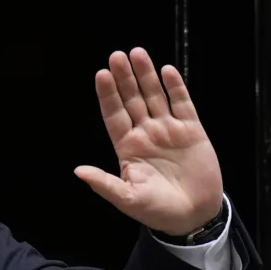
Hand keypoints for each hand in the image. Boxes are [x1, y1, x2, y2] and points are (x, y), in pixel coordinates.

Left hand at [74, 48, 222, 235]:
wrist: (192, 216)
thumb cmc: (156, 210)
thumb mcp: (127, 199)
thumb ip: (104, 184)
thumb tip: (78, 171)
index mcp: (127, 147)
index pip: (114, 115)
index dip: (108, 95)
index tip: (101, 75)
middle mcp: (145, 134)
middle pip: (132, 99)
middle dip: (125, 78)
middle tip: (117, 55)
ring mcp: (168, 130)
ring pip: (155, 96)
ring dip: (147, 75)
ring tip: (138, 53)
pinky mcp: (191, 131)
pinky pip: (182, 104)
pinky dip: (175, 88)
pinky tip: (167, 71)